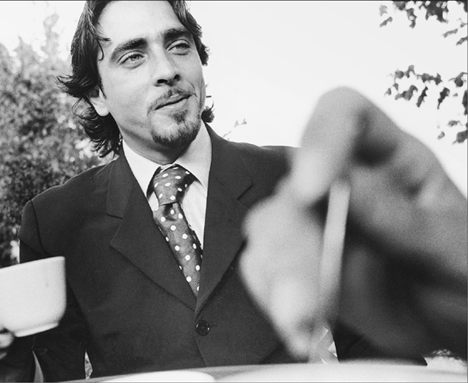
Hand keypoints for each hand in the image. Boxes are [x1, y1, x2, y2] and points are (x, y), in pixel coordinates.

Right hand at [240, 87, 466, 359]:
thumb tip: (339, 182)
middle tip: (305, 299)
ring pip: (270, 230)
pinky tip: (298, 325)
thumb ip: (397, 217)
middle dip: (292, 243)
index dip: (320, 137)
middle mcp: (344, 184)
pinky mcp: (300, 262)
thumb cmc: (464, 273)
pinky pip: (264, 267)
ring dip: (278, 277)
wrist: (455, 325)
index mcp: (390, 160)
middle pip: (294, 187)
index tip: (311, 187)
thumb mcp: (448, 246)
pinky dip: (271, 297)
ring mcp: (317, 224)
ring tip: (302, 322)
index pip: (344, 117)